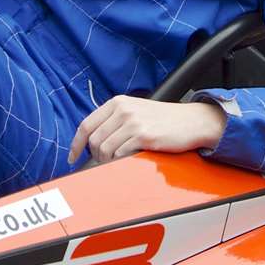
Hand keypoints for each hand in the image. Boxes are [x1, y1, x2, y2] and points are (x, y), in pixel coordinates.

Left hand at [68, 95, 227, 164]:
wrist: (191, 121)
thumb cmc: (164, 120)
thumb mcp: (136, 111)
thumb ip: (115, 119)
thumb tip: (93, 139)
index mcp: (117, 102)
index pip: (86, 124)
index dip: (76, 144)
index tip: (73, 157)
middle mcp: (123, 109)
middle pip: (93, 139)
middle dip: (95, 156)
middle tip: (103, 162)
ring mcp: (133, 122)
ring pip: (104, 149)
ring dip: (107, 161)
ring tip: (117, 161)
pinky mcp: (143, 135)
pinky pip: (120, 154)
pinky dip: (120, 161)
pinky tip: (129, 159)